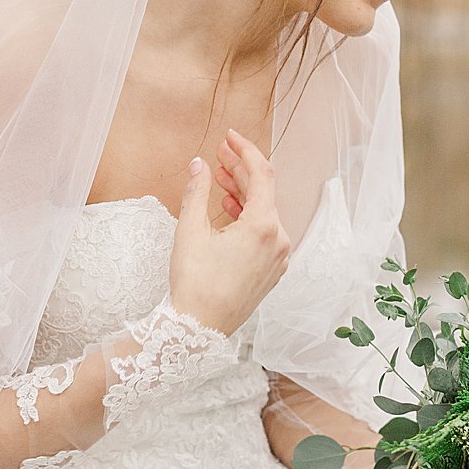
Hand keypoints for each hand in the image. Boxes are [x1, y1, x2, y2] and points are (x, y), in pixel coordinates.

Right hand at [168, 129, 290, 335]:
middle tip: (219, 153)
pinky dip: (248, 216)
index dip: (245, 150)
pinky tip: (228, 207)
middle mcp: (278, 240)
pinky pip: (264, 233)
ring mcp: (278, 258)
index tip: (229, 137)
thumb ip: (197, 191)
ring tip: (218, 178)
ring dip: (242, 193)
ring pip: (264, 212)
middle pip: (263, 192)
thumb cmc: (194, 284)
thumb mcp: (190, 231)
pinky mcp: (272, 271)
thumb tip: (198, 164)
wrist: (198, 330)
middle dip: (240, 170)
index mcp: (264, 227)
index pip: (262, 174)